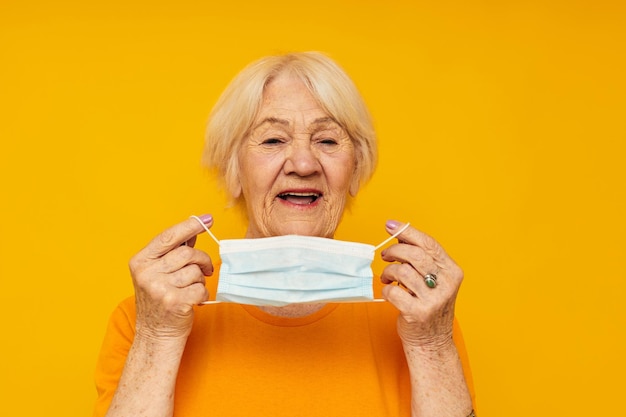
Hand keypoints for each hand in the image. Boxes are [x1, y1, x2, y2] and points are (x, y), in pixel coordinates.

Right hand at [128, 215, 213, 340]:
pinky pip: (201, 288)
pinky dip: (203, 293)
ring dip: (200, 279)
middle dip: (201, 260)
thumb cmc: (160, 302)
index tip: (207, 219)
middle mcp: (146, 274)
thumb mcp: (158, 273)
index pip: (169, 237)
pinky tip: (194, 300)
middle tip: (205, 269)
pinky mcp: (174, 303)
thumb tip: (194, 229)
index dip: (190, 226)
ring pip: (195, 270)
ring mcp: (159, 289)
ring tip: (193, 288)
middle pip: (187, 253)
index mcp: (140, 262)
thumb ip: (173, 252)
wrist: (155, 336)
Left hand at [380, 220, 462, 350]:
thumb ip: (421, 259)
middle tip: (385, 255)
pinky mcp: (418, 313)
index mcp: (452, 271)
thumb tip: (398, 234)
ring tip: (388, 276)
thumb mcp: (434, 279)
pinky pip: (394, 292)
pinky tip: (390, 291)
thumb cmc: (428, 305)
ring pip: (402, 272)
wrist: (432, 341)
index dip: (407, 232)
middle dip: (394, 251)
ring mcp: (433, 300)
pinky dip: (387, 289)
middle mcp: (446, 285)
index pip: (429, 244)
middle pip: (414, 255)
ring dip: (389, 271)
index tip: (390, 225)